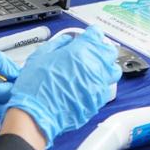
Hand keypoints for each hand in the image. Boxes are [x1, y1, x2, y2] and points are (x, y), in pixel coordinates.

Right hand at [4, 26, 120, 147]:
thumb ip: (57, 44)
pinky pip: (106, 88)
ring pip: (114, 70)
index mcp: (81, 51)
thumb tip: (67, 40)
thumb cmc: (36, 87)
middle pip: (109, 51)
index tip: (88, 36)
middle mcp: (95, 66)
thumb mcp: (40, 56)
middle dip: (101, 49)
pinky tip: (88, 86)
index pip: (96, 34)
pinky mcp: (98, 101)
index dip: (91, 34)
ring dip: (106, 67)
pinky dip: (100, 85)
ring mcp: (99, 84)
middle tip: (90, 52)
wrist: (37, 115)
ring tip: (94, 69)